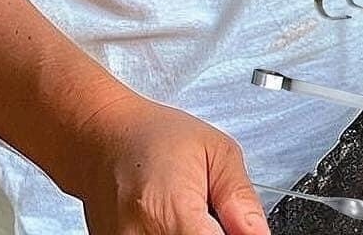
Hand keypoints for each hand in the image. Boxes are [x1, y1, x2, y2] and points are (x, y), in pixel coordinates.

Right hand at [62, 90, 269, 234]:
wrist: (103, 139)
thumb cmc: (154, 137)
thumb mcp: (215, 150)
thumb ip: (240, 197)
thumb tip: (260, 234)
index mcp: (171, 212)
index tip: (237, 227)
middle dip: (215, 234)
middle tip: (215, 215)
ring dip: (194, 234)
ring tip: (194, 215)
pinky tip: (174, 222)